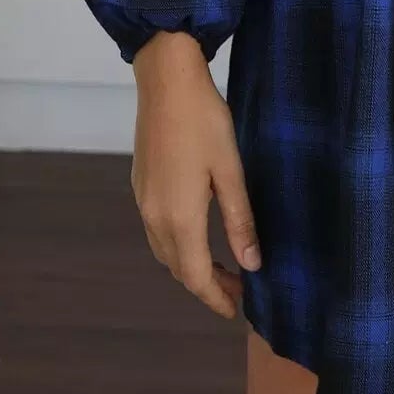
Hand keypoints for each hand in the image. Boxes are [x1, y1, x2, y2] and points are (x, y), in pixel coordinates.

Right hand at [130, 31, 261, 319]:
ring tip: (222, 269)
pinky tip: (198, 237)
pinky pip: (157, 231)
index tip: (237, 311)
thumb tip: (252, 263)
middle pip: (178, 268)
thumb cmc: (204, 122)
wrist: (165, 82)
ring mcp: (143, 201)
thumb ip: (239, 219)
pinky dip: (179, 246)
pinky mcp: (141, 185)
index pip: (194, 276)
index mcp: (179, 217)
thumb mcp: (230, 170)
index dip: (214, 298)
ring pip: (165, 251)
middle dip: (206, 285)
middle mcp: (154, 217)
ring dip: (191, 267)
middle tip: (238, 291)